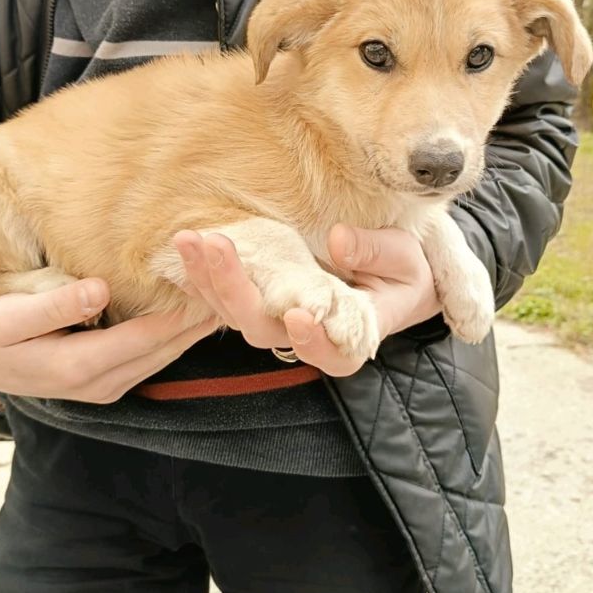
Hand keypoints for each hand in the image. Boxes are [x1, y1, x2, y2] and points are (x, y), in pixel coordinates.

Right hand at [0, 279, 216, 402]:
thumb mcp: (10, 318)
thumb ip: (55, 305)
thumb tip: (99, 291)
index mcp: (80, 367)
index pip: (146, 337)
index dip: (181, 312)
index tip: (210, 284)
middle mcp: (102, 383)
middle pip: (164, 349)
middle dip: (198, 318)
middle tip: (233, 284)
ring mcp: (109, 386)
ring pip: (165, 355)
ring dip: (193, 328)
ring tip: (225, 295)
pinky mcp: (111, 381)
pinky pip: (154, 356)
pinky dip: (176, 335)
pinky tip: (195, 313)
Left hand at [174, 225, 440, 376]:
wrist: (389, 269)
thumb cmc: (403, 269)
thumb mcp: (404, 257)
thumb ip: (375, 252)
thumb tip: (337, 242)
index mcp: (352, 336)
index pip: (331, 354)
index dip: (313, 342)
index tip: (299, 315)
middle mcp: (306, 334)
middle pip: (264, 330)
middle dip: (235, 289)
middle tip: (215, 245)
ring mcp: (277, 318)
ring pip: (235, 313)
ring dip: (209, 277)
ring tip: (191, 238)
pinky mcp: (259, 298)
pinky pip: (225, 293)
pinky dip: (203, 271)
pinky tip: (188, 244)